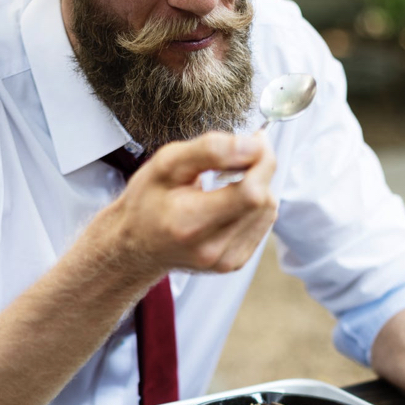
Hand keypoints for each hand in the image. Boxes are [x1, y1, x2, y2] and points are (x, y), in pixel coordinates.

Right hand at [87, 131, 277, 286]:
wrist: (136, 244)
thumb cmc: (147, 201)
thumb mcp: (166, 163)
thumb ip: (210, 150)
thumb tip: (252, 145)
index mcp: (189, 222)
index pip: (250, 193)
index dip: (261, 162)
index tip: (256, 141)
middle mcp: (210, 248)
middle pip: (263, 201)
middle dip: (261, 170)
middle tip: (243, 155)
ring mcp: (225, 260)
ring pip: (268, 212)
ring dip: (258, 187)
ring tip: (229, 181)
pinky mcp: (234, 263)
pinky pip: (262, 225)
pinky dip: (254, 206)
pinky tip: (231, 201)